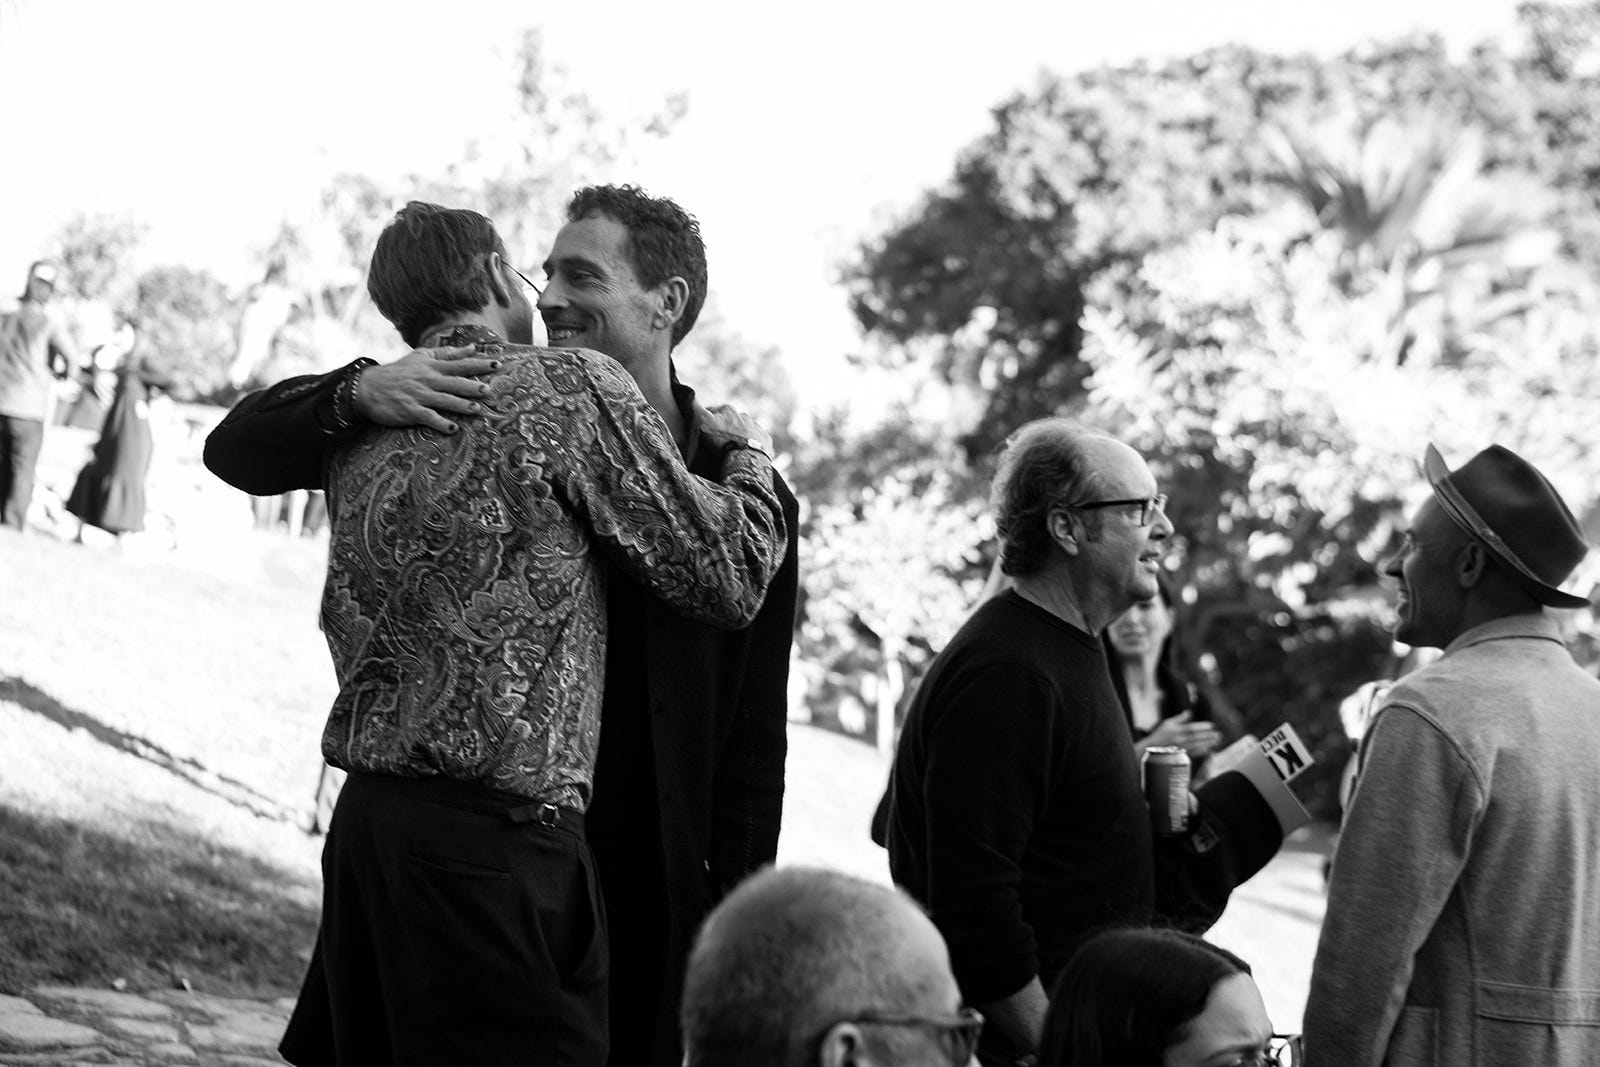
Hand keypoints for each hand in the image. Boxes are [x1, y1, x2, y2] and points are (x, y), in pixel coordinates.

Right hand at [353, 346, 499, 431]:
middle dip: (472, 386)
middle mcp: (428, 380)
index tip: (497, 363)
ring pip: (443, 400)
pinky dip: (440, 423)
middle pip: (454, 383)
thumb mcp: (422, 357)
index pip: (460, 364)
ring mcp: (419, 396)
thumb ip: (448, 353)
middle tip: (489, 390)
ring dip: (460, 405)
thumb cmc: (399, 371)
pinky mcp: (410, 411)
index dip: (479, 364)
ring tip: (477, 409)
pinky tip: (453, 429)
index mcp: (433, 367)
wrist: (368, 387)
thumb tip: (473, 348)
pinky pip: (428, 418)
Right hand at [694, 401, 774, 458]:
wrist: (746, 457)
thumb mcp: (704, 424)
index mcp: (728, 410)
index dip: (707, 421)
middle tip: (719, 443)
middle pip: (731, 421)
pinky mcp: (766, 441)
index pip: (714, 412)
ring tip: (733, 450)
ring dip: (740, 437)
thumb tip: (692, 395)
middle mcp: (744, 416)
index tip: (703, 431)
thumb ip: (697, 409)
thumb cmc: (723, 440)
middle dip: (726, 428)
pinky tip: (747, 454)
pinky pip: (759, 441)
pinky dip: (753, 446)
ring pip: (746, 430)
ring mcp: (756, 428)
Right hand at [1142, 711, 1222, 760]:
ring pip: (1197, 746)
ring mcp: (1180, 748)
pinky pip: (1194, 753)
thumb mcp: (1167, 724)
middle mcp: (1179, 740)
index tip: (1212, 725)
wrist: (1150, 750)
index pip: (1191, 728)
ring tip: (1217, 740)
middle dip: (1208, 735)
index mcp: (1176, 730)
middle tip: (1219, 734)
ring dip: (1208, 743)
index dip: (1203, 727)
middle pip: (1196, 737)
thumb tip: (1189, 713)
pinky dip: (1202, 751)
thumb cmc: (1159, 735)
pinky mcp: (1181, 755)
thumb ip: (1179, 719)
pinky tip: (1209, 749)